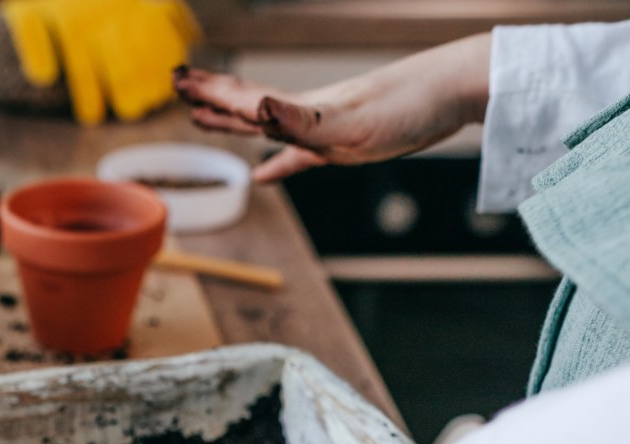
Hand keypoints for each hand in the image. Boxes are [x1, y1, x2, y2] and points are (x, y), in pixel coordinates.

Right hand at [172, 32, 491, 181]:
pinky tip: (265, 174)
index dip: (209, 93)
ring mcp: (323, 129)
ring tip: (204, 119)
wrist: (452, 92)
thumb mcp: (348, 123)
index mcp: (300, 110)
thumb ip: (299, 120)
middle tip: (180, 90)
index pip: (242, 99)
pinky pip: (300, 155)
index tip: (177, 81)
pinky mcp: (345, 144)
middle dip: (211, 100)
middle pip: (246, 107)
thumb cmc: (406, 106)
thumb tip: (257, 109)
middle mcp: (304, 115)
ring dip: (234, 123)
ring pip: (265, 126)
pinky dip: (278, 163)